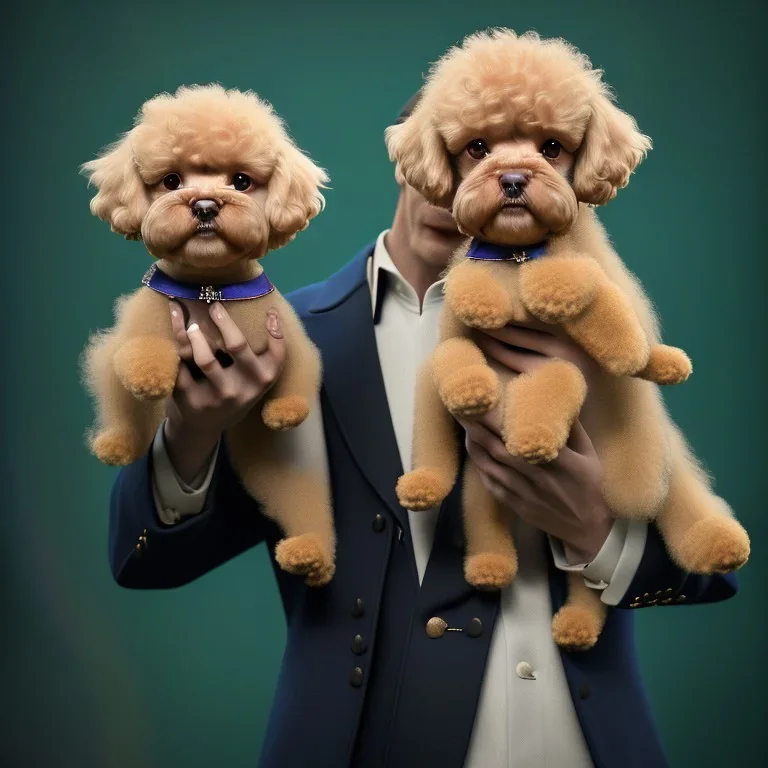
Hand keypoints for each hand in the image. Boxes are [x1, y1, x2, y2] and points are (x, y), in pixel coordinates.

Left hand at [164, 300, 285, 481]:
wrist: (203, 427)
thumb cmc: (234, 392)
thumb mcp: (254, 379)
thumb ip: (264, 353)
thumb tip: (273, 315)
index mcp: (262, 381)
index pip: (277, 351)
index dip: (275, 329)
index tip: (268, 311)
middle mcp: (242, 390)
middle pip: (236, 345)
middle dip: (224, 320)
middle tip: (214, 305)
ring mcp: (215, 397)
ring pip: (204, 357)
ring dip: (195, 332)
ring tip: (190, 321)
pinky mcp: (188, 399)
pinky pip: (179, 365)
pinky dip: (176, 341)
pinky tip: (174, 324)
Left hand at [458, 323, 611, 562]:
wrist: (586, 528)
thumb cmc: (589, 486)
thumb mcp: (589, 454)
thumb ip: (572, 428)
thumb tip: (554, 399)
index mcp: (560, 461)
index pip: (525, 435)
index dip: (502, 420)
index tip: (488, 401)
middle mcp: (538, 476)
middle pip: (499, 448)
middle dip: (478, 427)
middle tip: (463, 406)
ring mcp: (524, 493)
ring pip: (490, 465)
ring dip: (474, 444)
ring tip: (464, 423)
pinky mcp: (514, 505)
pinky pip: (490, 483)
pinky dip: (479, 465)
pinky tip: (473, 450)